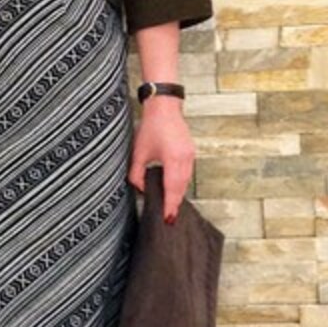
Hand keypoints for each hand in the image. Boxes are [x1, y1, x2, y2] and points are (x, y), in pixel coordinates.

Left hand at [127, 96, 194, 222]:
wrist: (164, 107)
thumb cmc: (151, 126)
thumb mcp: (139, 152)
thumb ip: (137, 173)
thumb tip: (140, 188)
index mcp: (173, 159)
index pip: (172, 188)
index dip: (170, 205)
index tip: (168, 218)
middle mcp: (185, 159)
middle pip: (181, 188)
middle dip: (175, 203)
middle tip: (170, 219)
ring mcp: (190, 155)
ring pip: (186, 181)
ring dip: (179, 194)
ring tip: (171, 207)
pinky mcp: (191, 152)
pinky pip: (188, 173)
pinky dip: (181, 183)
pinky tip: (174, 189)